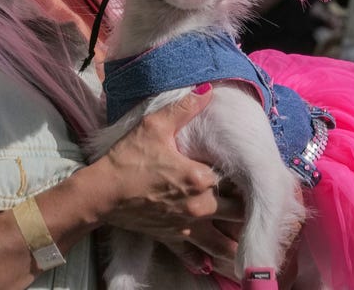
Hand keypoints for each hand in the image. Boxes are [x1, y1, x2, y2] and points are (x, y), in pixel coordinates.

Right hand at [93, 87, 240, 268]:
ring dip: (234, 239)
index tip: (249, 171)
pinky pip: (195, 256)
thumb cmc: (128, 158)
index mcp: (200, 178)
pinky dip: (205, 259)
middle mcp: (200, 206)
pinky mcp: (173, 239)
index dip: (243, 175)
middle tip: (252, 202)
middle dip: (246, 207)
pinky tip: (211, 262)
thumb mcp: (154, 126)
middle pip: (237, 212)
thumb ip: (184, 109)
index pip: (235, 179)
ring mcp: (187, 226)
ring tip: (243, 238)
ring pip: (222, 241)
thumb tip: (208, 91)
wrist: (101, 194)